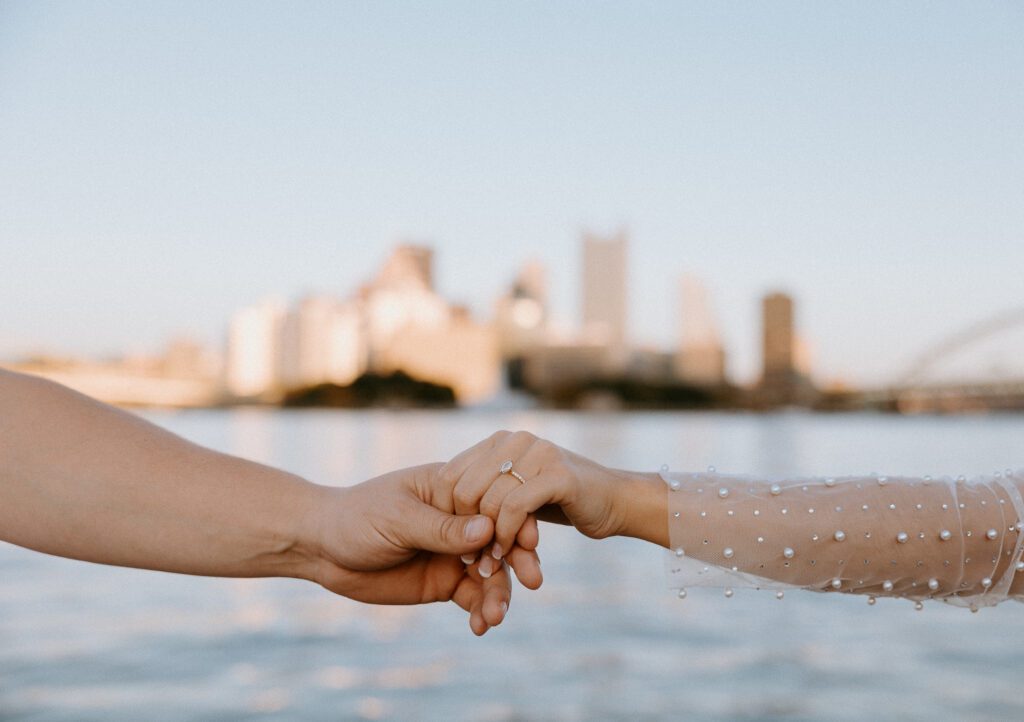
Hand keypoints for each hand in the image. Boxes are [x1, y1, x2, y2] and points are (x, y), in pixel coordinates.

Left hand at [307, 462, 511, 634]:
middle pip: (502, 538)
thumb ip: (442, 528)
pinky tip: (482, 626)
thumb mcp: (398, 518)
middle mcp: (461, 519)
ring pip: (493, 572)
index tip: (529, 542)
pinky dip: (482, 611)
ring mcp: (456, 552)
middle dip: (519, 560)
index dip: (516, 521)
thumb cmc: (357, 518)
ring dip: (501, 594)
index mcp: (452, 489)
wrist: (323, 549)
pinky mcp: (446, 581)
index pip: (495, 502)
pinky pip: (474, 596)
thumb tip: (489, 528)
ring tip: (496, 617)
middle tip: (533, 581)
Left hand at [436, 431, 652, 567]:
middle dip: (464, 530)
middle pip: (463, 489)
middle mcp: (513, 440)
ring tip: (490, 564)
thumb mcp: (517, 496)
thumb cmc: (563, 502)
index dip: (447, 515)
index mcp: (498, 441)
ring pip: (487, 501)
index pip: (448, 476)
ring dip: (485, 541)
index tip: (455, 546)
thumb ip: (485, 498)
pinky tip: (508, 555)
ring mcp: (536, 453)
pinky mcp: (556, 474)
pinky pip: (514, 508)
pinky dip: (505, 536)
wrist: (617, 501)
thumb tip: (444, 515)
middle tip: (471, 561)